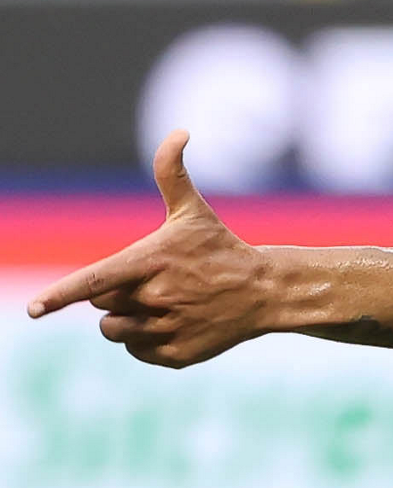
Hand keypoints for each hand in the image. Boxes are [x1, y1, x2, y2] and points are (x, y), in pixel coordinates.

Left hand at [27, 130, 266, 367]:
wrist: (262, 290)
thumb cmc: (219, 247)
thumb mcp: (193, 211)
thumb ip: (172, 173)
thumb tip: (179, 131)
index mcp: (152, 262)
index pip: (96, 281)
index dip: (61, 295)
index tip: (35, 309)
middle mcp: (156, 299)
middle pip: (101, 303)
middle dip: (117, 292)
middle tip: (152, 280)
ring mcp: (166, 329)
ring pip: (114, 330)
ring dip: (128, 318)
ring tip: (163, 302)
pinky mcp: (174, 356)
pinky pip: (137, 351)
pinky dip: (148, 339)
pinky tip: (176, 321)